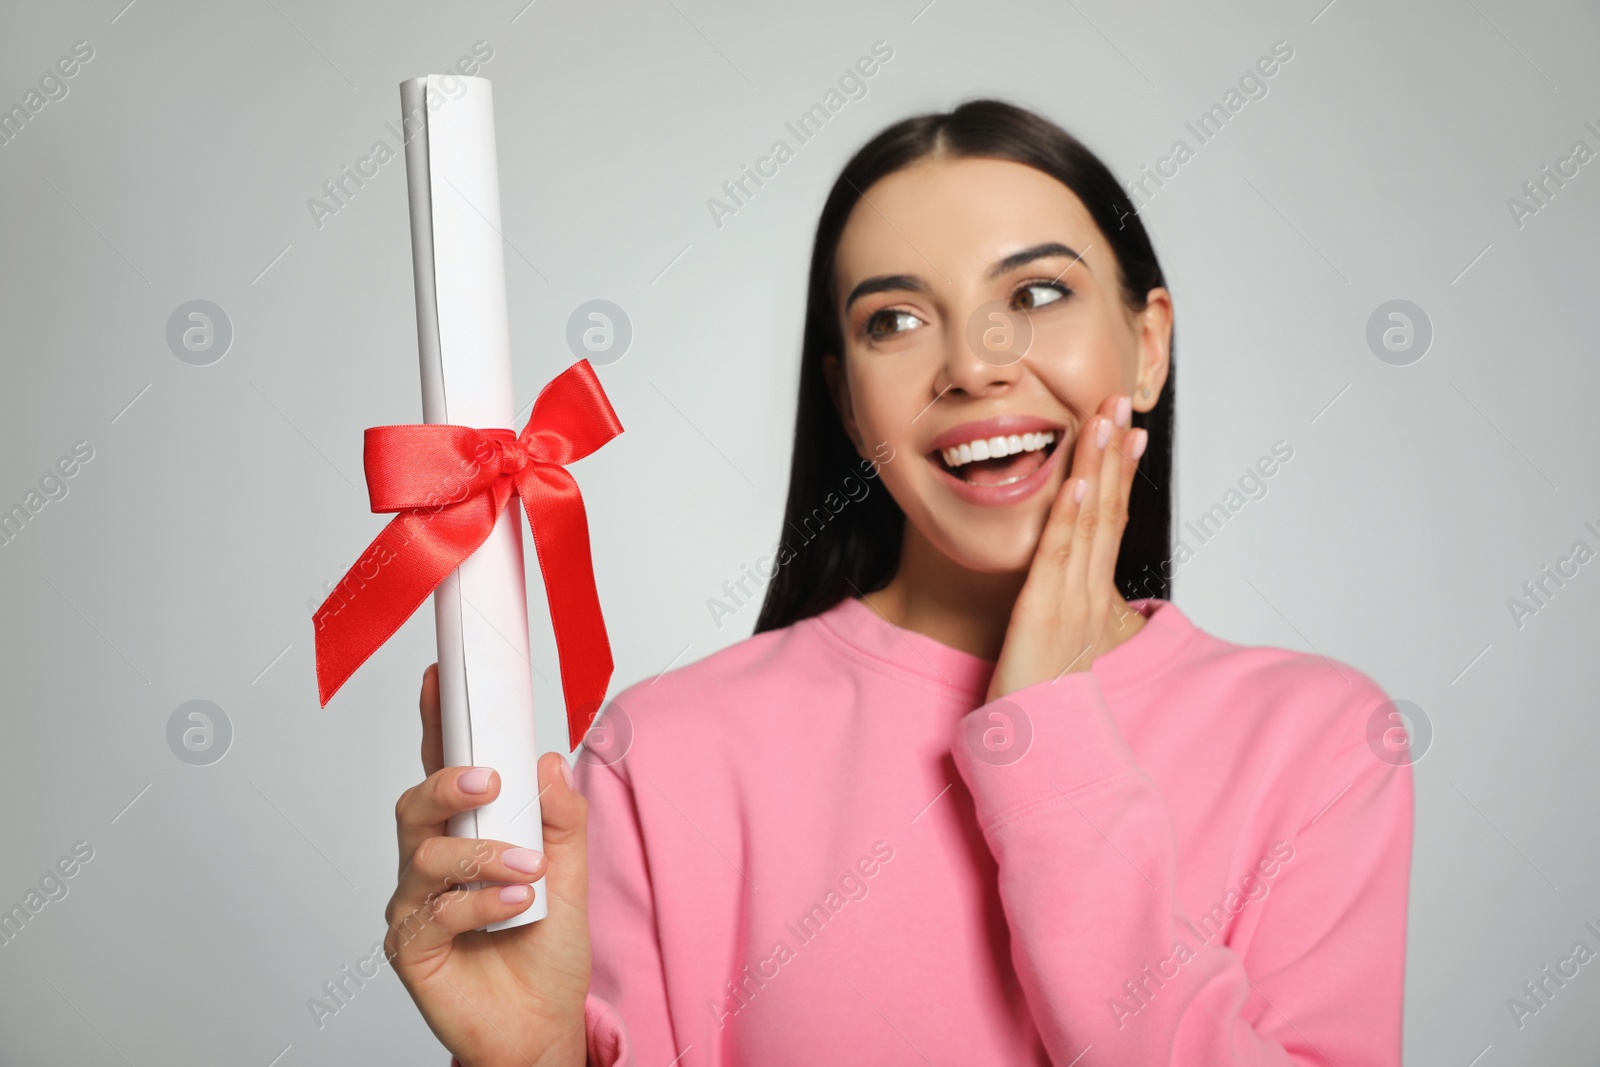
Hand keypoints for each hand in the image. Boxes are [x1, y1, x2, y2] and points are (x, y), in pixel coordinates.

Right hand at [385, 664, 590, 1066]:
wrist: (542, 1026)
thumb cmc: (546, 950)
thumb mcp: (572, 874)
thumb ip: (562, 818)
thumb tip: (547, 761)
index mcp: (468, 833)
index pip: (445, 767)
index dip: (436, 721)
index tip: (439, 676)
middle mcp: (432, 863)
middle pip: (416, 803)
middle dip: (449, 783)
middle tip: (489, 781)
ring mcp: (416, 904)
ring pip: (424, 856)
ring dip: (483, 856)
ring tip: (528, 869)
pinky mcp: (411, 947)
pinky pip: (433, 912)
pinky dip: (479, 903)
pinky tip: (516, 905)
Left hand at [985, 393, 1148, 703]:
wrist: (1037, 743)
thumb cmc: (1042, 696)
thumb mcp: (1058, 642)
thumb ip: (1063, 609)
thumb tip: (1068, 592)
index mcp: (1091, 594)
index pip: (1111, 521)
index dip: (1120, 473)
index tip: (1130, 431)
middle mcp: (1088, 590)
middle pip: (1108, 509)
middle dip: (1114, 453)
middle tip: (1123, 401)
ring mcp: (1070, 599)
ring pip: (1089, 522)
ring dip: (1098, 467)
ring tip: (1104, 420)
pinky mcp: (1043, 612)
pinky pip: (1059, 556)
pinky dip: (1069, 515)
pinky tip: (1077, 481)